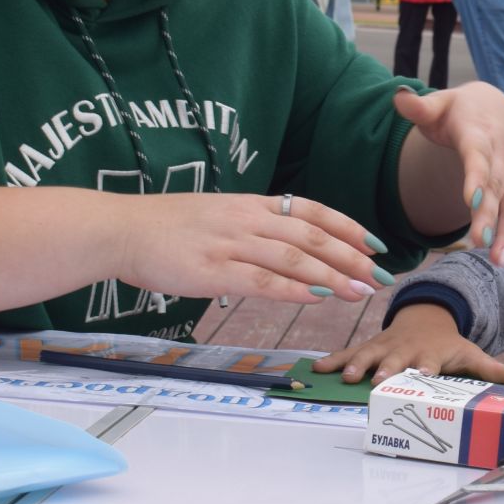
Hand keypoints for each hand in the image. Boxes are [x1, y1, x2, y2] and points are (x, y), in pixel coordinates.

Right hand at [114, 192, 392, 306]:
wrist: (122, 229)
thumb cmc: (166, 227)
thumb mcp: (218, 216)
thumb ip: (252, 229)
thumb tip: (285, 250)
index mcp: (251, 205)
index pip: (312, 211)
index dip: (348, 227)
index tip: (376, 245)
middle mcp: (247, 220)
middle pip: (313, 236)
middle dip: (353, 257)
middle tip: (381, 276)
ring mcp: (231, 244)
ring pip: (294, 259)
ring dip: (333, 276)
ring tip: (361, 291)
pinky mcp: (213, 270)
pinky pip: (261, 281)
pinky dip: (293, 289)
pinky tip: (317, 298)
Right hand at [313, 304, 503, 384]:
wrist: (425, 317)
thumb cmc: (446, 343)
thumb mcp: (468, 352)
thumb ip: (487, 367)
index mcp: (430, 354)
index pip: (428, 364)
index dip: (424, 370)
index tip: (420, 377)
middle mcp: (406, 351)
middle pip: (396, 361)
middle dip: (387, 370)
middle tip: (377, 381)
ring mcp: (385, 348)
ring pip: (369, 355)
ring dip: (358, 364)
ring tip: (347, 376)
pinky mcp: (369, 347)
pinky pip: (350, 352)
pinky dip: (333, 359)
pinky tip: (316, 368)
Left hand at [392, 83, 503, 264]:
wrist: (495, 107)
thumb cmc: (459, 111)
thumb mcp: (438, 104)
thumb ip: (419, 107)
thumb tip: (399, 97)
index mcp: (478, 133)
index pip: (478, 157)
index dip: (477, 178)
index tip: (472, 202)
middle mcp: (501, 153)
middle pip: (497, 187)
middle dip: (492, 217)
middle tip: (482, 243)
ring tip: (500, 260)